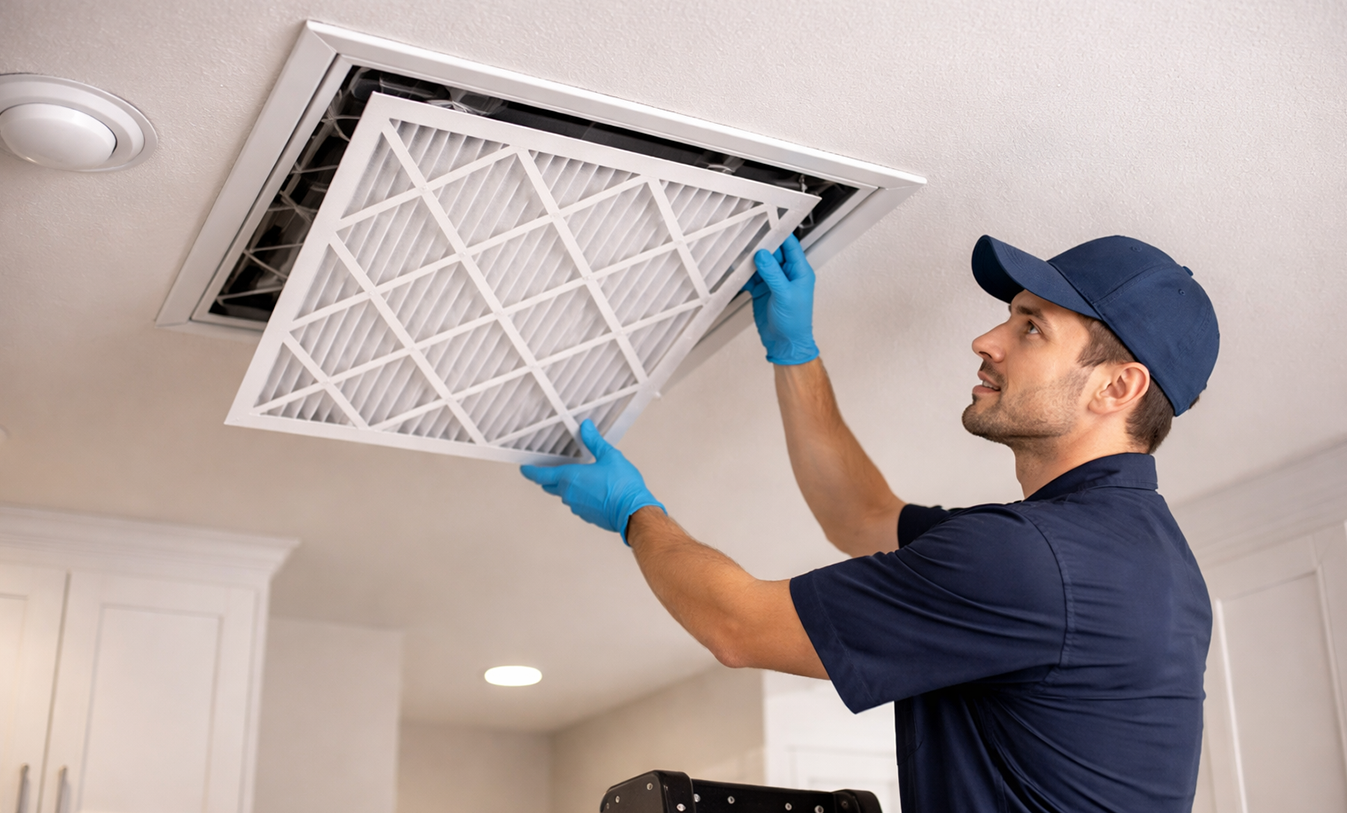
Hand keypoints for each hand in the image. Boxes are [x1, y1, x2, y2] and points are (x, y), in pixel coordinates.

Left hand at [519, 419, 664, 543]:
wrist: (634, 512)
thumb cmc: (622, 486)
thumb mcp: (609, 456)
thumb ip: (594, 442)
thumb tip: (585, 428)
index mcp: (570, 477)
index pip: (540, 475)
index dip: (530, 471)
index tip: (524, 468)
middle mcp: (569, 493)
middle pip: (550, 485)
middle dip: (548, 477)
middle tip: (551, 468)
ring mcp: (576, 506)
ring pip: (564, 494)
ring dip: (567, 486)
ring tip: (579, 476)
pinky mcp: (586, 515)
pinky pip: (577, 503)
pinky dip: (579, 495)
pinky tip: (592, 489)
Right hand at [742, 234, 818, 364]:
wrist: (785, 344)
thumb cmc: (795, 323)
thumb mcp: (785, 295)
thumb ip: (773, 274)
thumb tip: (763, 254)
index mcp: (799, 271)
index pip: (790, 245)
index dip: (779, 233)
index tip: (766, 223)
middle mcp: (786, 274)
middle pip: (771, 252)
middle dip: (759, 246)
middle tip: (745, 238)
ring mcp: (772, 282)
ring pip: (759, 264)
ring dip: (748, 261)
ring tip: (736, 253)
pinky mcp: (761, 291)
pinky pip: (750, 277)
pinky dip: (742, 275)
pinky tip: (734, 272)